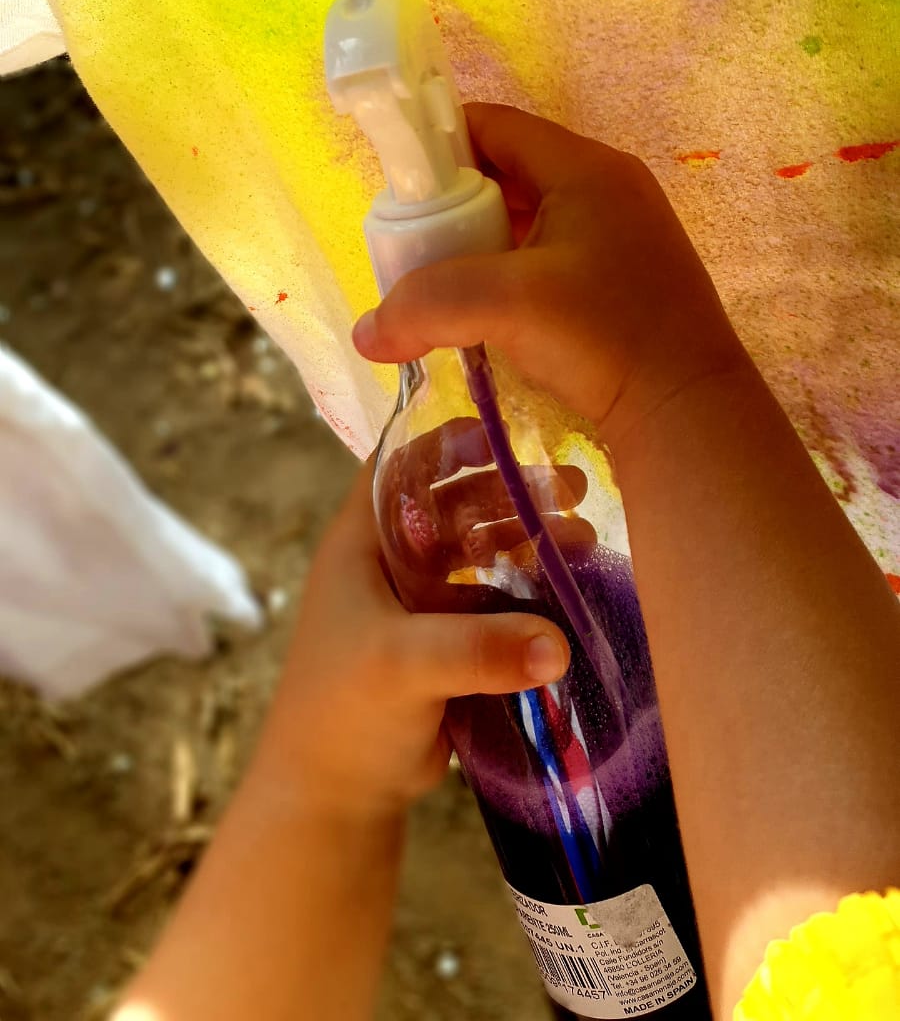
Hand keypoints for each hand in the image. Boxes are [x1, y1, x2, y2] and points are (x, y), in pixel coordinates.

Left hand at [256, 460, 569, 818]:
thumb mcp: (403, 666)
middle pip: (456, 503)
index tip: (510, 431)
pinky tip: (573, 588)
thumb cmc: (343, 712)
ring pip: (481, 550)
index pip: (402, 464)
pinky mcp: (446, 643)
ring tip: (586, 537)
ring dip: (529, 539)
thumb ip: (477, 650)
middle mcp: (390, 561)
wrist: (332, 795)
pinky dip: (531, 589)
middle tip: (576, 486)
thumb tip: (559, 642)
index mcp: (361, 542)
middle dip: (512, 491)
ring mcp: (419, 603)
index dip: (450, 441)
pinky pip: (495, 599)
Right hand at [353, 103, 745, 449]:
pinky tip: (486, 311)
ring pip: (529, 216)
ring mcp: (623, 234)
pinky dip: (511, 270)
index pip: (494, 126)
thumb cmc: (606, 337)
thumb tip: (366, 332)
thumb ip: (426, 304)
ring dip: (481, 242)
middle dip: (454, 203)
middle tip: (415, 244)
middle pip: (508, 170)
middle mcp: (609, 188)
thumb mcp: (508, 306)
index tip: (398, 189)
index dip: (438, 145)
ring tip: (441, 282)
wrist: (690, 412)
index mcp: (586, 169)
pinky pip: (550, 253)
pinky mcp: (626, 278)